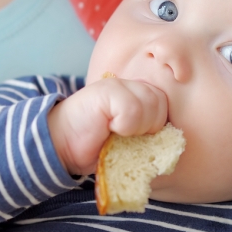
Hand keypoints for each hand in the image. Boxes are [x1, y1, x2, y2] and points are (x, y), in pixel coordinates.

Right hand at [48, 77, 167, 175]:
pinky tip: (108, 127)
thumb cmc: (94, 146)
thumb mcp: (128, 140)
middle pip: (162, 104)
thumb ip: (148, 134)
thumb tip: (172, 146)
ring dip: (136, 127)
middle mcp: (129, 85)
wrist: (59, 144)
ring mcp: (117, 85)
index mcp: (137, 95)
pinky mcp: (106, 91)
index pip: (165, 106)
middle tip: (125, 135)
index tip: (137, 137)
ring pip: (151, 106)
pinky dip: (124, 126)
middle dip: (149, 127)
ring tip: (116, 131)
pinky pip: (132, 111)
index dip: (156, 126)